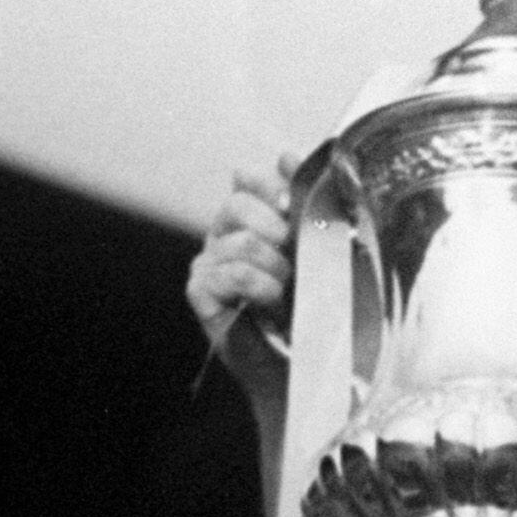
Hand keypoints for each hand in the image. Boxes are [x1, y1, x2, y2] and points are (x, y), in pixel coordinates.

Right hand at [183, 156, 304, 399]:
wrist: (302, 362)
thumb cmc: (310, 305)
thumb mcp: (316, 247)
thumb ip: (303, 201)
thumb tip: (287, 154)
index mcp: (246, 219)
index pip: (247, 181)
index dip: (270, 188)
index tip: (293, 209)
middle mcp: (221, 236)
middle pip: (237, 204)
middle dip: (274, 229)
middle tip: (293, 257)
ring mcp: (206, 263)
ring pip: (242, 243)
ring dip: (275, 268)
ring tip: (287, 292)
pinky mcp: (200, 291)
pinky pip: (232, 273)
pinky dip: (260, 287)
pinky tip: (271, 304)